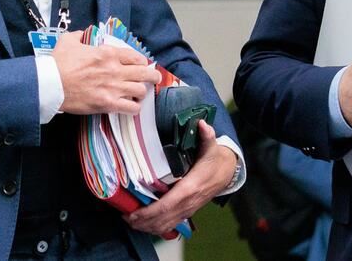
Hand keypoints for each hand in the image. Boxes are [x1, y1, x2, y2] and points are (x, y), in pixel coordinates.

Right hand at [52, 30, 161, 114]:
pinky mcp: (108, 104)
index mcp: (108, 53)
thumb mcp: (69, 41)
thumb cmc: (58, 63)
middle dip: (152, 76)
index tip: (141, 65)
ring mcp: (113, 88)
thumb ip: (80, 36)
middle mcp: (115, 70)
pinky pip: (131, 108)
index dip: (141, 62)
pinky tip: (131, 106)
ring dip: (141, 92)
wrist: (50, 84)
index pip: (136, 56)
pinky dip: (134, 108)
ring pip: (141, 91)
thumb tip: (84, 34)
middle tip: (154, 79)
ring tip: (138, 94)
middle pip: (145, 73)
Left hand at [126, 120, 236, 234]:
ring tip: (131, 222)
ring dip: (147, 227)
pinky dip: (156, 228)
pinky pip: (171, 225)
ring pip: (165, 225)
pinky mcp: (187, 212)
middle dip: (142, 222)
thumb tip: (202, 124)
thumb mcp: (212, 148)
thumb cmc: (215, 161)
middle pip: (162, 219)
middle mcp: (188, 202)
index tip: (134, 213)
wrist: (226, 174)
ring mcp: (188, 209)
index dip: (149, 212)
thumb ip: (206, 136)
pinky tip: (145, 225)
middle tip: (125, 217)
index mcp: (190, 187)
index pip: (167, 204)